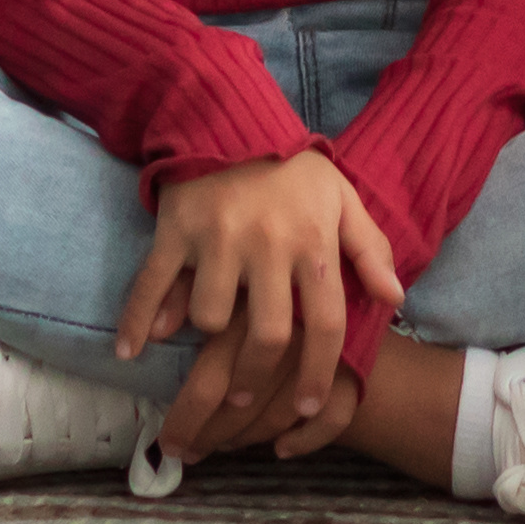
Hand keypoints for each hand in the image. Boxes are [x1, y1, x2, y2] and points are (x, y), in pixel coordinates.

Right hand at [122, 149, 407, 464]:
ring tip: (208, 335)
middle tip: (245, 395)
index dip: (316, 372)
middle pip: (266, 334)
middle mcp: (267, 244)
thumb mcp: (341, 199)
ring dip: (206, 334)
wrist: (230, 116)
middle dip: (256, 375)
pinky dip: (137, 321)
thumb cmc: (292, 168)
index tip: (304, 407)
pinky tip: (130, 352)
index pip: (323, 323)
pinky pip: (152, 284)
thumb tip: (394, 300)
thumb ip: (369, 249)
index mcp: (312, 241)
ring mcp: (217, 238)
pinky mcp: (175, 228)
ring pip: (208, 316)